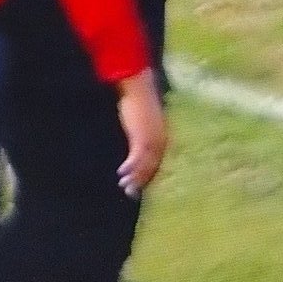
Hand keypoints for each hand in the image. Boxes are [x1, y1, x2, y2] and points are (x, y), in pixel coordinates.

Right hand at [114, 69, 167, 195]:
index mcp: (161, 138)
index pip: (156, 162)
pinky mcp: (142, 137)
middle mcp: (160, 141)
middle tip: (130, 193)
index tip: (138, 185)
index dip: (147, 175)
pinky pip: (136, 158)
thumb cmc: (139, 100)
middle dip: (141, 181)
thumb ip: (140, 128)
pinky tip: (120, 173)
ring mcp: (152, 140)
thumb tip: (135, 134)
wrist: (138, 88)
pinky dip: (130, 167)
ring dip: (134, 178)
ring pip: (145, 166)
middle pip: (152, 167)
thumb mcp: (142, 118)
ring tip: (123, 187)